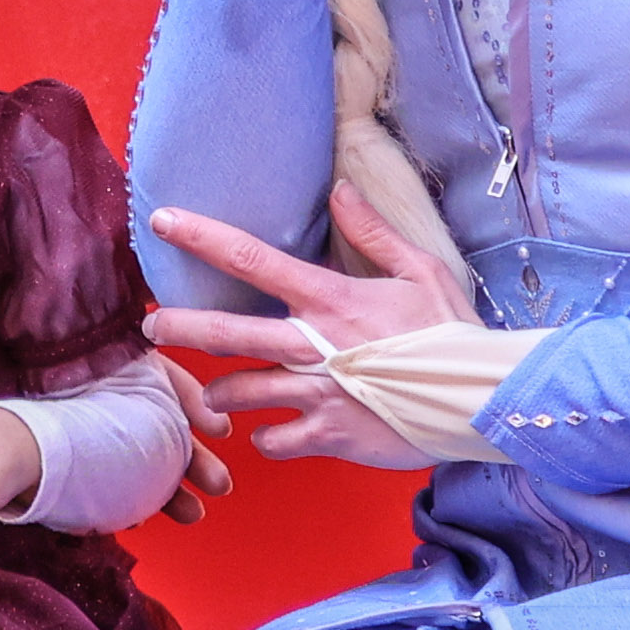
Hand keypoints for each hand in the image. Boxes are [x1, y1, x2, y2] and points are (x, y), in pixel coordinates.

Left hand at [139, 185, 470, 468]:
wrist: (479, 399)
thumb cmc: (450, 332)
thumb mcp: (419, 270)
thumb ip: (372, 232)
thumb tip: (339, 190)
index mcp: (330, 300)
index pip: (252, 259)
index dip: (203, 237)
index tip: (163, 220)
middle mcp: (312, 345)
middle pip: (224, 333)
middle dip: (178, 328)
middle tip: (150, 327)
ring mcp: (317, 393)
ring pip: (240, 393)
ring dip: (222, 394)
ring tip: (217, 395)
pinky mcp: (329, 434)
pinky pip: (274, 439)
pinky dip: (267, 437)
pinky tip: (270, 433)